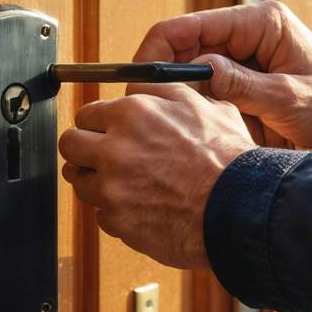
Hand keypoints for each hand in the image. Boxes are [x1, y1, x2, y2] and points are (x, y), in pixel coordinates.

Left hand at [58, 83, 254, 268]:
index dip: (98, 123)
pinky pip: (102, 216)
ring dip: (97, 182)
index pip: (87, 113)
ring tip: (124, 184)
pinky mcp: (118, 222)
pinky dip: (118, 213)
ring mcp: (113, 189)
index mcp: (133, 114)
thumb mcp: (207, 107)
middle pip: (70, 145)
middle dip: (83, 149)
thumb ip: (169, 95)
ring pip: (80, 182)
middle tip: (100, 156)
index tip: (106, 130)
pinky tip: (142, 208)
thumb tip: (150, 89)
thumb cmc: (230, 160)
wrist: (241, 208)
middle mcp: (115, 149)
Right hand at [134, 0, 311, 148]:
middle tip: (142, 108)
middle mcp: (246, 32)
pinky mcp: (240, 78)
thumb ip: (245, 86)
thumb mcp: (291, 100)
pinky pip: (203, 87)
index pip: (192, 24)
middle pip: (183, 45)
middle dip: (160, 74)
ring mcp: (242, 54)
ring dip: (173, 92)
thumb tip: (201, 72)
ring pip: (188, 68)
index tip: (139, 79)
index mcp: (261, 22)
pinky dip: (189, 103)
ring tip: (160, 119)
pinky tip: (182, 123)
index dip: (158, 50)